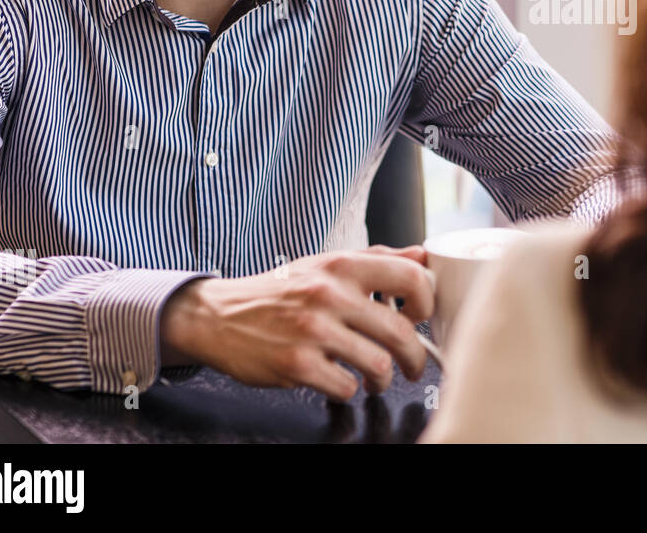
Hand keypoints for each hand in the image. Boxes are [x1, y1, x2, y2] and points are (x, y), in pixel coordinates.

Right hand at [160, 244, 433, 400]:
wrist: (219, 315)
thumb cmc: (281, 291)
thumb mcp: (327, 265)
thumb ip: (377, 259)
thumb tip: (422, 255)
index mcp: (343, 266)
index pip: (411, 277)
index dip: (427, 302)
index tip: (421, 317)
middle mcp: (330, 295)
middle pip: (400, 332)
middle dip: (417, 357)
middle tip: (416, 365)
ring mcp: (312, 331)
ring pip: (378, 365)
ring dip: (384, 379)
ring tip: (377, 379)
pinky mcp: (296, 364)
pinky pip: (345, 387)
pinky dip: (349, 390)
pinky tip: (341, 381)